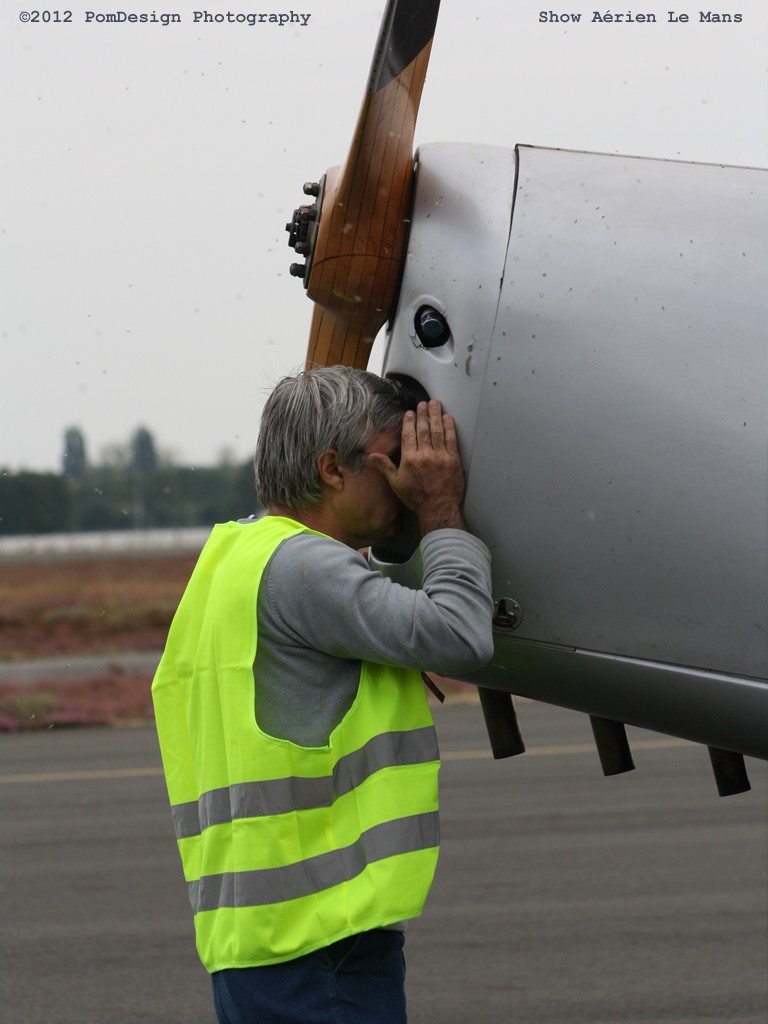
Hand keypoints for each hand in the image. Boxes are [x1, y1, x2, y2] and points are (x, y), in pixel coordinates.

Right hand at [368, 400, 465, 534]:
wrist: (438, 508)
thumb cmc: (416, 498)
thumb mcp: (396, 483)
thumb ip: (385, 466)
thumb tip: (370, 456)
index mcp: (410, 459)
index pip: (409, 435)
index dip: (410, 421)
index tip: (411, 412)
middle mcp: (424, 455)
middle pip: (423, 429)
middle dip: (423, 414)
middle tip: (424, 403)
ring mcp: (440, 456)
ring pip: (437, 431)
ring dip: (436, 416)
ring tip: (435, 404)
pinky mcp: (453, 460)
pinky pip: (451, 440)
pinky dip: (449, 428)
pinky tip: (447, 418)